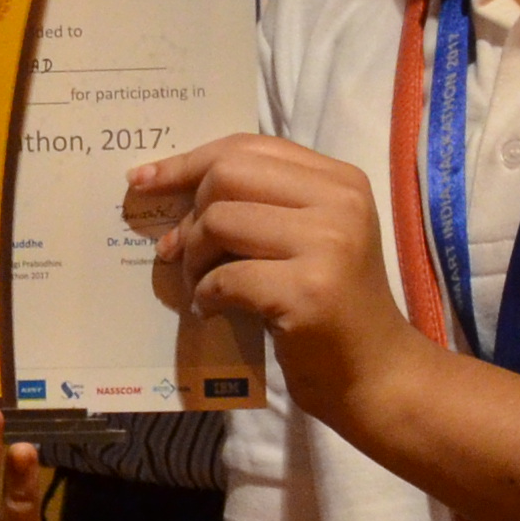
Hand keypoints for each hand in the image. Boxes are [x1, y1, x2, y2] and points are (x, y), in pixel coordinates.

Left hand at [125, 135, 425, 426]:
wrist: (375, 373)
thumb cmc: (329, 306)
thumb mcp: (305, 238)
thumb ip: (256, 204)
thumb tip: (166, 186)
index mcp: (339, 181)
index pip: (248, 147)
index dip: (189, 161)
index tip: (144, 179)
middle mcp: (340, 203)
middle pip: (227, 175)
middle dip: (190, 215)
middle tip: (177, 252)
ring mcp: (328, 246)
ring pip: (220, 222)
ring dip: (193, 259)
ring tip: (199, 287)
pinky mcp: (308, 293)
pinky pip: (225, 277)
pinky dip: (206, 295)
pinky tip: (213, 310)